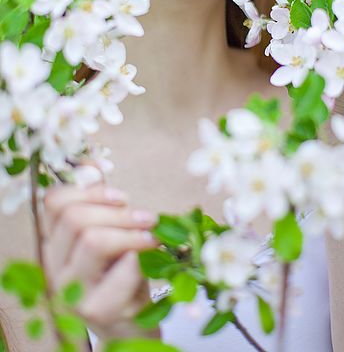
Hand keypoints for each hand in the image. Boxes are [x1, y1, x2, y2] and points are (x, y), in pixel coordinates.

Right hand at [43, 181, 160, 341]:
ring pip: (92, 240)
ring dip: (130, 232)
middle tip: (147, 218)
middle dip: (118, 212)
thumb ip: (100, 199)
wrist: (132, 319)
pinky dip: (141, 257)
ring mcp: (70, 292)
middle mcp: (54, 266)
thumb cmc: (122, 270)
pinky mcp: (95, 311)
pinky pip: (121, 269)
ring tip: (152, 235)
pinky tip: (150, 259)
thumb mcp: (111, 230)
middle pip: (74, 218)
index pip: (53, 202)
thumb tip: (92, 162)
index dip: (89, 189)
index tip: (121, 195)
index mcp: (56, 241)